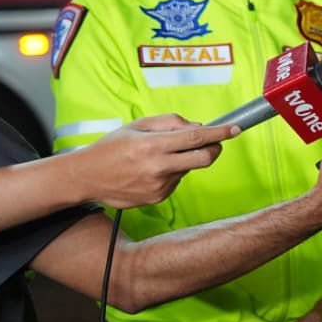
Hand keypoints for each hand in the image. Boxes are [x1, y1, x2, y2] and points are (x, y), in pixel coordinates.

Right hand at [69, 114, 236, 207]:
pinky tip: (150, 170)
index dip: (219, 133)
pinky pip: (177, 181)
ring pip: (189, 169)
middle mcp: (157, 167)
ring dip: (185, 160)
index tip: (235, 129)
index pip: (196, 138)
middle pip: (204, 158)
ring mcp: (158, 185)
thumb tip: (199, 127)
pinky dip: (172, 172)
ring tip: (158, 156)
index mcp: (152, 145)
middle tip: (213, 142)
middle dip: (215, 149)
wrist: (85, 177)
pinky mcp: (157, 198)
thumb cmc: (111, 147)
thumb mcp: (137, 125)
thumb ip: (170, 122)